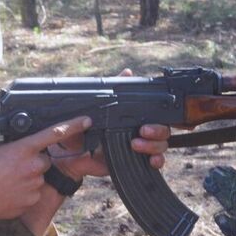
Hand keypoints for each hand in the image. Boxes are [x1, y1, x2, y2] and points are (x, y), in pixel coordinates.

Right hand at [0, 119, 87, 228]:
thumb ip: (12, 144)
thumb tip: (20, 144)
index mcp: (24, 148)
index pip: (54, 133)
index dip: (73, 125)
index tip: (86, 120)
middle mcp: (34, 165)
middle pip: (44, 160)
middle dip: (33, 162)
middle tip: (15, 168)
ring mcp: (35, 183)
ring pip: (39, 177)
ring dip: (28, 178)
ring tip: (8, 182)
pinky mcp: (34, 198)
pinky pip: (34, 192)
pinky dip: (25, 192)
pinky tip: (10, 193)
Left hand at [49, 70, 170, 182]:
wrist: (71, 154)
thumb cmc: (84, 128)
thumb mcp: (95, 108)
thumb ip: (113, 90)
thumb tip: (128, 72)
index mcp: (133, 118)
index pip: (155, 115)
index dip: (159, 115)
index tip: (149, 117)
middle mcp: (140, 132)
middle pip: (163, 130)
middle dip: (157, 130)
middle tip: (143, 130)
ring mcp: (140, 148)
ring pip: (161, 145)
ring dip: (154, 145)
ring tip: (136, 144)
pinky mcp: (136, 163)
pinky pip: (155, 163)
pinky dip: (158, 161)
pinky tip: (152, 160)